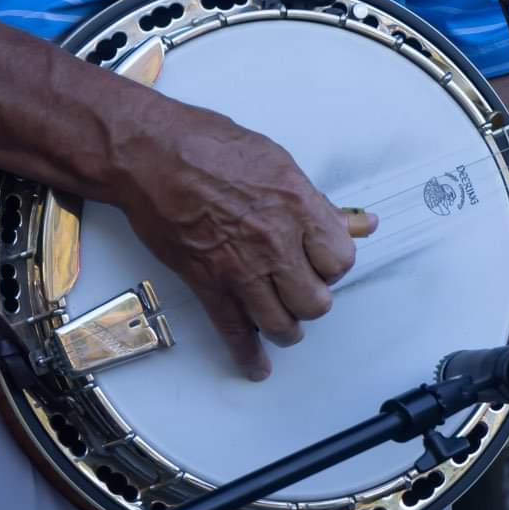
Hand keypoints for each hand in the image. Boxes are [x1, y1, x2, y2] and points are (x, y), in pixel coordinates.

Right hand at [111, 97, 373, 380]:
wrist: (152, 154)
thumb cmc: (207, 144)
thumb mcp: (276, 161)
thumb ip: (316, 201)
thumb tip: (356, 221)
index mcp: (298, 205)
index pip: (340, 259)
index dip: (335, 264)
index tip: (325, 261)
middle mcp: (274, 242)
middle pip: (316, 300)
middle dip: (312, 298)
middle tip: (304, 288)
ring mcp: (240, 267)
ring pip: (282, 324)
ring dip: (288, 328)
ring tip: (286, 323)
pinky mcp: (207, 283)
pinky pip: (235, 331)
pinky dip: (247, 355)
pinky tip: (256, 365)